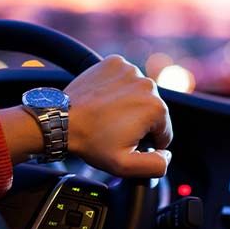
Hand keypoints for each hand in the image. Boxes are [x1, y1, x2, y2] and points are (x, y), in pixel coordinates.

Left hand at [64, 55, 172, 177]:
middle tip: (114, 130)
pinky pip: (125, 79)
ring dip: (129, 105)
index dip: (146, 142)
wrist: (62, 120)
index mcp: (156, 108)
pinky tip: (104, 100)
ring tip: (107, 115)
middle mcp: (148, 84)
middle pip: (153, 111)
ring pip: (139, 94)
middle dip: (138, 123)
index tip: (125, 141)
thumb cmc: (91, 141)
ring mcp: (130, 70)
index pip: (164, 132)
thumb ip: (156, 165)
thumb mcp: (125, 166)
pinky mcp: (115, 63)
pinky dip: (118, 88)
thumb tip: (167, 155)